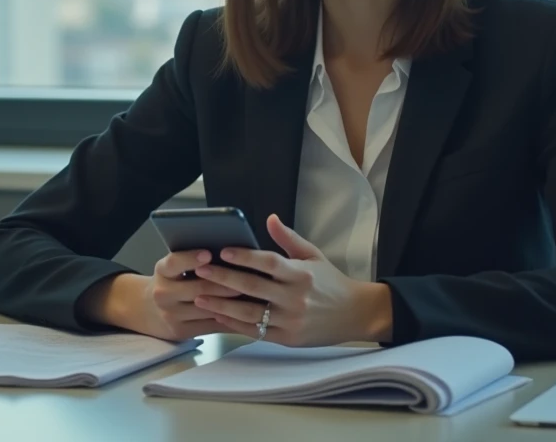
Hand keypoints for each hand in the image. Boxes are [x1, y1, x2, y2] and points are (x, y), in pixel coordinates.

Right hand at [83, 250, 244, 341]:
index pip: (174, 263)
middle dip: (226, 283)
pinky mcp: (181, 332)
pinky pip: (212, 325)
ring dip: (233, 302)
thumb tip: (228, 252)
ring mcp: (171, 315)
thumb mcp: (172, 267)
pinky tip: (247, 312)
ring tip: (255, 294)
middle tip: (249, 277)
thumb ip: (191, 260)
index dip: (191, 258)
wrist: (146, 309)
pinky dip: (231, 318)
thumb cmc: (171, 280)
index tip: (209, 253)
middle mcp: (163, 294)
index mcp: (162, 271)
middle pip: (199, 288)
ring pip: (209, 308)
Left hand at [191, 214, 392, 346]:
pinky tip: (218, 316)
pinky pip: (257, 331)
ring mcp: (291, 320)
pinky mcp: (288, 338)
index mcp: (301, 274)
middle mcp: (295, 297)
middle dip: (223, 279)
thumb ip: (289, 238)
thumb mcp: (314, 255)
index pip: (268, 262)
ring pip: (250, 313)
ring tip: (200, 296)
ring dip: (222, 305)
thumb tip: (270, 218)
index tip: (222, 250)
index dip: (245, 256)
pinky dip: (235, 324)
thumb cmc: (331, 282)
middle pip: (253, 287)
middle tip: (200, 271)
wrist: (355, 314)